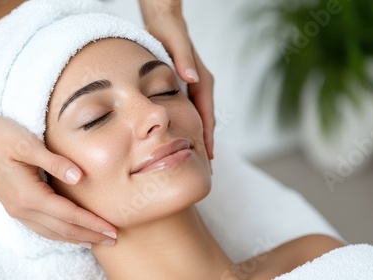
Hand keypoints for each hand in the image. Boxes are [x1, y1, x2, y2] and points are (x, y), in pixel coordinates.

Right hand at [0, 80, 115, 247]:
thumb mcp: (27, 144)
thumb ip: (55, 162)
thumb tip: (80, 178)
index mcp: (28, 195)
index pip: (68, 215)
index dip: (92, 223)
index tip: (112, 229)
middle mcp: (22, 208)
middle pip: (62, 229)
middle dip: (89, 235)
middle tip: (113, 239)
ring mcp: (16, 209)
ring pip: (51, 232)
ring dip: (75, 238)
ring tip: (97, 240)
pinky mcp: (14, 204)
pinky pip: (41, 227)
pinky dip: (60, 233)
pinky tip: (69, 233)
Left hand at [139, 0, 214, 158]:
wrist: (164, 20)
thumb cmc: (168, 31)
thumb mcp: (176, 43)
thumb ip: (183, 61)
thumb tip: (193, 79)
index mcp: (202, 81)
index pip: (207, 115)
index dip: (207, 137)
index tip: (208, 157)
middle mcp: (202, 85)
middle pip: (206, 120)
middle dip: (206, 143)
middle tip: (205, 166)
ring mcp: (195, 87)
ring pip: (199, 117)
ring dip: (199, 137)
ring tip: (195, 158)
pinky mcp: (186, 86)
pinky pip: (191, 111)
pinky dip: (190, 126)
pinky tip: (183, 137)